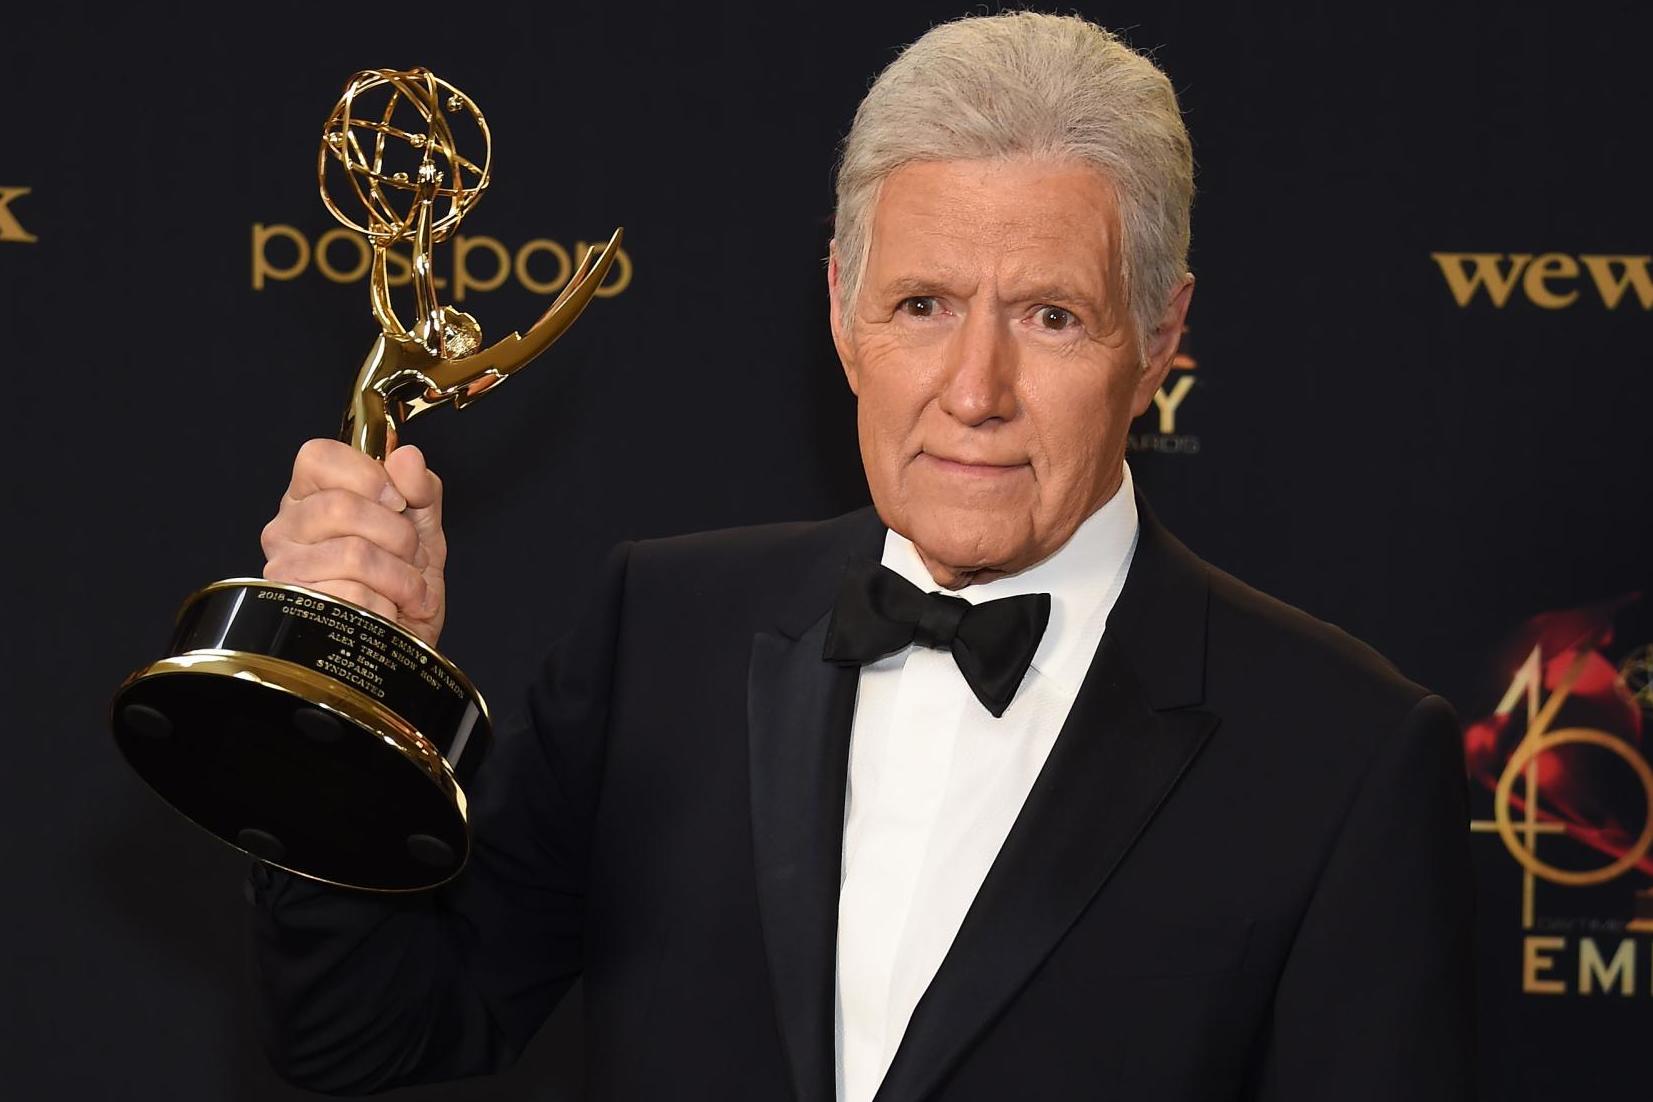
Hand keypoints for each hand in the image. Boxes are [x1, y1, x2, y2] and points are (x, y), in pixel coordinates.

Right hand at [261, 439, 447, 646]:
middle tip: (409, 556)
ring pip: (354, 554)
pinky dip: (388, 607)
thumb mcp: (422, 528)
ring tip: (404, 590)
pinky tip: (386, 613)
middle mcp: (287, 530)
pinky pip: (354, 597)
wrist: (403, 647)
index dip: (367, 474)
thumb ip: (420, 488)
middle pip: (341, 507)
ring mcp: (286, 572)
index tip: (398, 501)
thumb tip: (407, 458)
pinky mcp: (296, 613)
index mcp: (311, 498)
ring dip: (400, 578)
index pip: (317, 457)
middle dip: (397, 535)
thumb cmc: (404, 585)